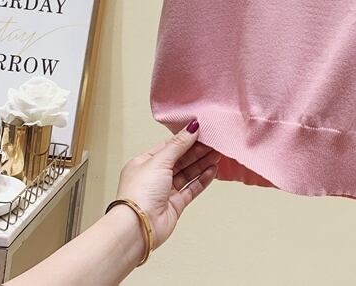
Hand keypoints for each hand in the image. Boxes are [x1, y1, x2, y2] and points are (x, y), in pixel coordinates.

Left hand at [114, 120, 220, 250]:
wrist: (139, 228)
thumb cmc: (139, 194)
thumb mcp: (159, 161)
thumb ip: (178, 144)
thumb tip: (191, 128)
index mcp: (144, 163)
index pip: (169, 146)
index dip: (186, 139)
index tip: (201, 131)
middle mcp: (154, 177)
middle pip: (180, 159)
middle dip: (197, 151)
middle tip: (213, 142)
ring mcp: (165, 191)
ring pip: (188, 173)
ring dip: (202, 164)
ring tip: (217, 154)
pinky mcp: (174, 205)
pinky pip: (191, 188)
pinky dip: (202, 180)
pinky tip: (212, 170)